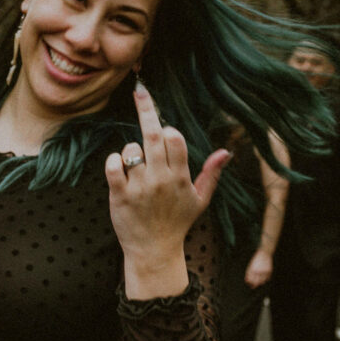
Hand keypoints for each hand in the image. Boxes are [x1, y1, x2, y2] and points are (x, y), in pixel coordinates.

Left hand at [105, 82, 230, 297]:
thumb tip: (226, 151)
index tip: (164, 126)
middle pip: (154, 135)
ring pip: (131, 149)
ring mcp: (140, 188)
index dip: (169, 129)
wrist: (154, 251)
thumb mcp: (200, 200)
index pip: (176, 139)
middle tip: (140, 89)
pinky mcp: (120, 196)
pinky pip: (112, 166)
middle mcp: (161, 180)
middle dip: (146, 109)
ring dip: (129, 150)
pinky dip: (113, 161)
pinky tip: (118, 167)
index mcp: (181, 177)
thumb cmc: (177, 223)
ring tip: (135, 167)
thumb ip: (211, 174)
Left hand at [244, 249, 272, 288]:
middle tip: (253, 287)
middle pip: (257, 282)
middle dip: (255, 285)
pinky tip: (264, 278)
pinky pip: (268, 278)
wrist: (264, 254)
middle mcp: (258, 271)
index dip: (251, 284)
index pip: (251, 280)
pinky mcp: (269, 271)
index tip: (250, 286)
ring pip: (263, 281)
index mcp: (252, 270)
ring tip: (259, 282)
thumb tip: (247, 281)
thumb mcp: (250, 266)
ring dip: (260, 283)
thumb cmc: (255, 260)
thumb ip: (248, 273)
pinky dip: (266, 279)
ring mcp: (264, 271)